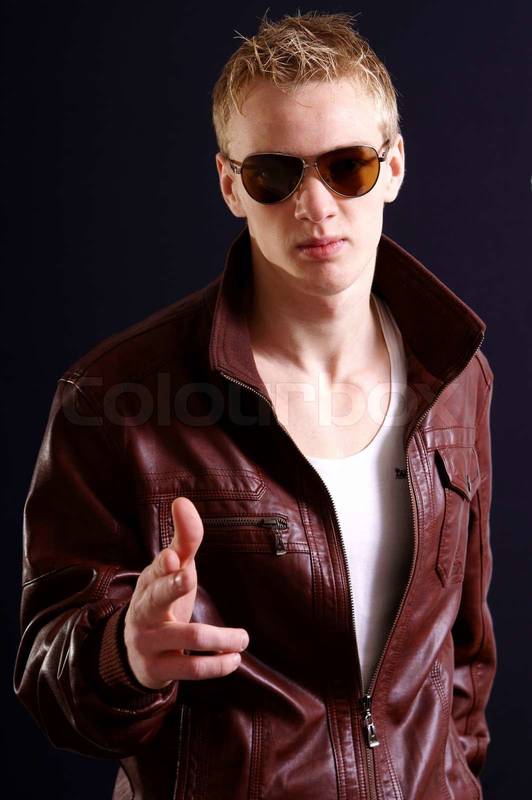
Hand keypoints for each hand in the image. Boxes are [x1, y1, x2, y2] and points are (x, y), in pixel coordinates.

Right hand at [123, 496, 248, 689]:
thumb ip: (184, 539)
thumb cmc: (162, 599)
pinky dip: (218, 665)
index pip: (156, 569)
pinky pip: (191, 669)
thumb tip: (182, 501)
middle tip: (189, 577)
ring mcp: (149, 641)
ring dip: (222, 639)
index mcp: (149, 582)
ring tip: (243, 638)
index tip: (174, 558)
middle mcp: (144, 610)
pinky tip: (234, 658)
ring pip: (187, 638)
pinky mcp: (159, 669)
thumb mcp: (172, 569)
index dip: (165, 565)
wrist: (134, 652)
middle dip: (173, 587)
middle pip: (155, 598)